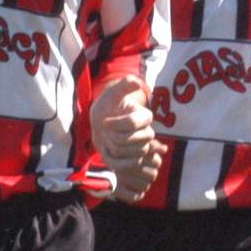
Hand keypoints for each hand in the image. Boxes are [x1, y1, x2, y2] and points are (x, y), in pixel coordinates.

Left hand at [90, 76, 161, 201]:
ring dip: (114, 150)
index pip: (131, 123)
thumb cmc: (107, 106)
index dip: (115, 124)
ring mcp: (143, 148)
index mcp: (144, 116)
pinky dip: (114, 162)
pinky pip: (127, 167)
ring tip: (108, 142)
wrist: (102, 123)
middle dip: (114, 138)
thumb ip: (124, 85)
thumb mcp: (112, 93)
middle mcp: (148, 133)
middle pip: (133, 142)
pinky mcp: (135, 161)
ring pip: (132, 156)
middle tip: (106, 132)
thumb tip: (136, 82)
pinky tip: (108, 153)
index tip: (105, 121)